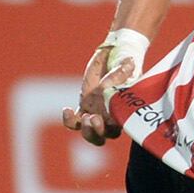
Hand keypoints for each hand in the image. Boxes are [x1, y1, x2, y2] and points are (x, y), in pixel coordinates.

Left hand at [58, 32, 142, 146]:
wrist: (115, 56)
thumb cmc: (123, 62)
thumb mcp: (123, 65)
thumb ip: (122, 70)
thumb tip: (125, 67)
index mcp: (125, 110)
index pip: (121, 125)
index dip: (116, 124)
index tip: (111, 116)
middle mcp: (111, 117)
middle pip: (105, 136)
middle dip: (98, 131)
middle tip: (94, 118)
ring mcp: (96, 115)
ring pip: (91, 135)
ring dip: (87, 131)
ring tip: (85, 117)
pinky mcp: (83, 109)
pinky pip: (74, 123)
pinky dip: (69, 120)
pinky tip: (67, 110)